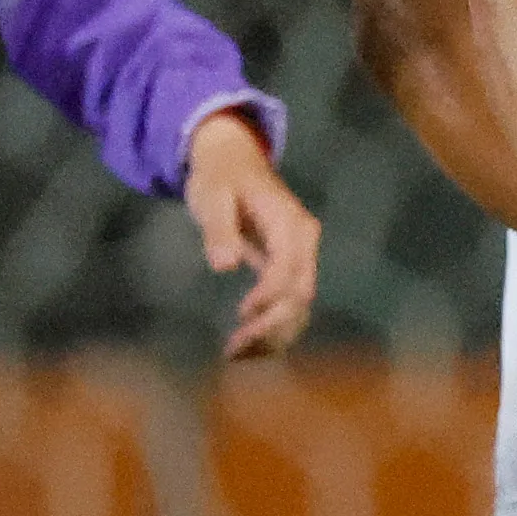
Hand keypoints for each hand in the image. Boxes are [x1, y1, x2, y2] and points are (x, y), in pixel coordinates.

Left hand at [183, 111, 318, 359]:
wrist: (233, 161)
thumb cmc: (221, 177)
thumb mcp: (213, 195)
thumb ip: (219, 228)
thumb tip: (224, 265)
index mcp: (290, 223)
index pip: (288, 269)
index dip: (268, 296)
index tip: (240, 315)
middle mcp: (304, 244)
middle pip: (300, 295)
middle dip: (270, 326)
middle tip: (233, 348)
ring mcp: (301, 259)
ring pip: (299, 308)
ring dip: (272, 336)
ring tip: (235, 354)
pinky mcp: (290, 271)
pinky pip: (290, 307)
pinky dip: (272, 330)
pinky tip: (247, 346)